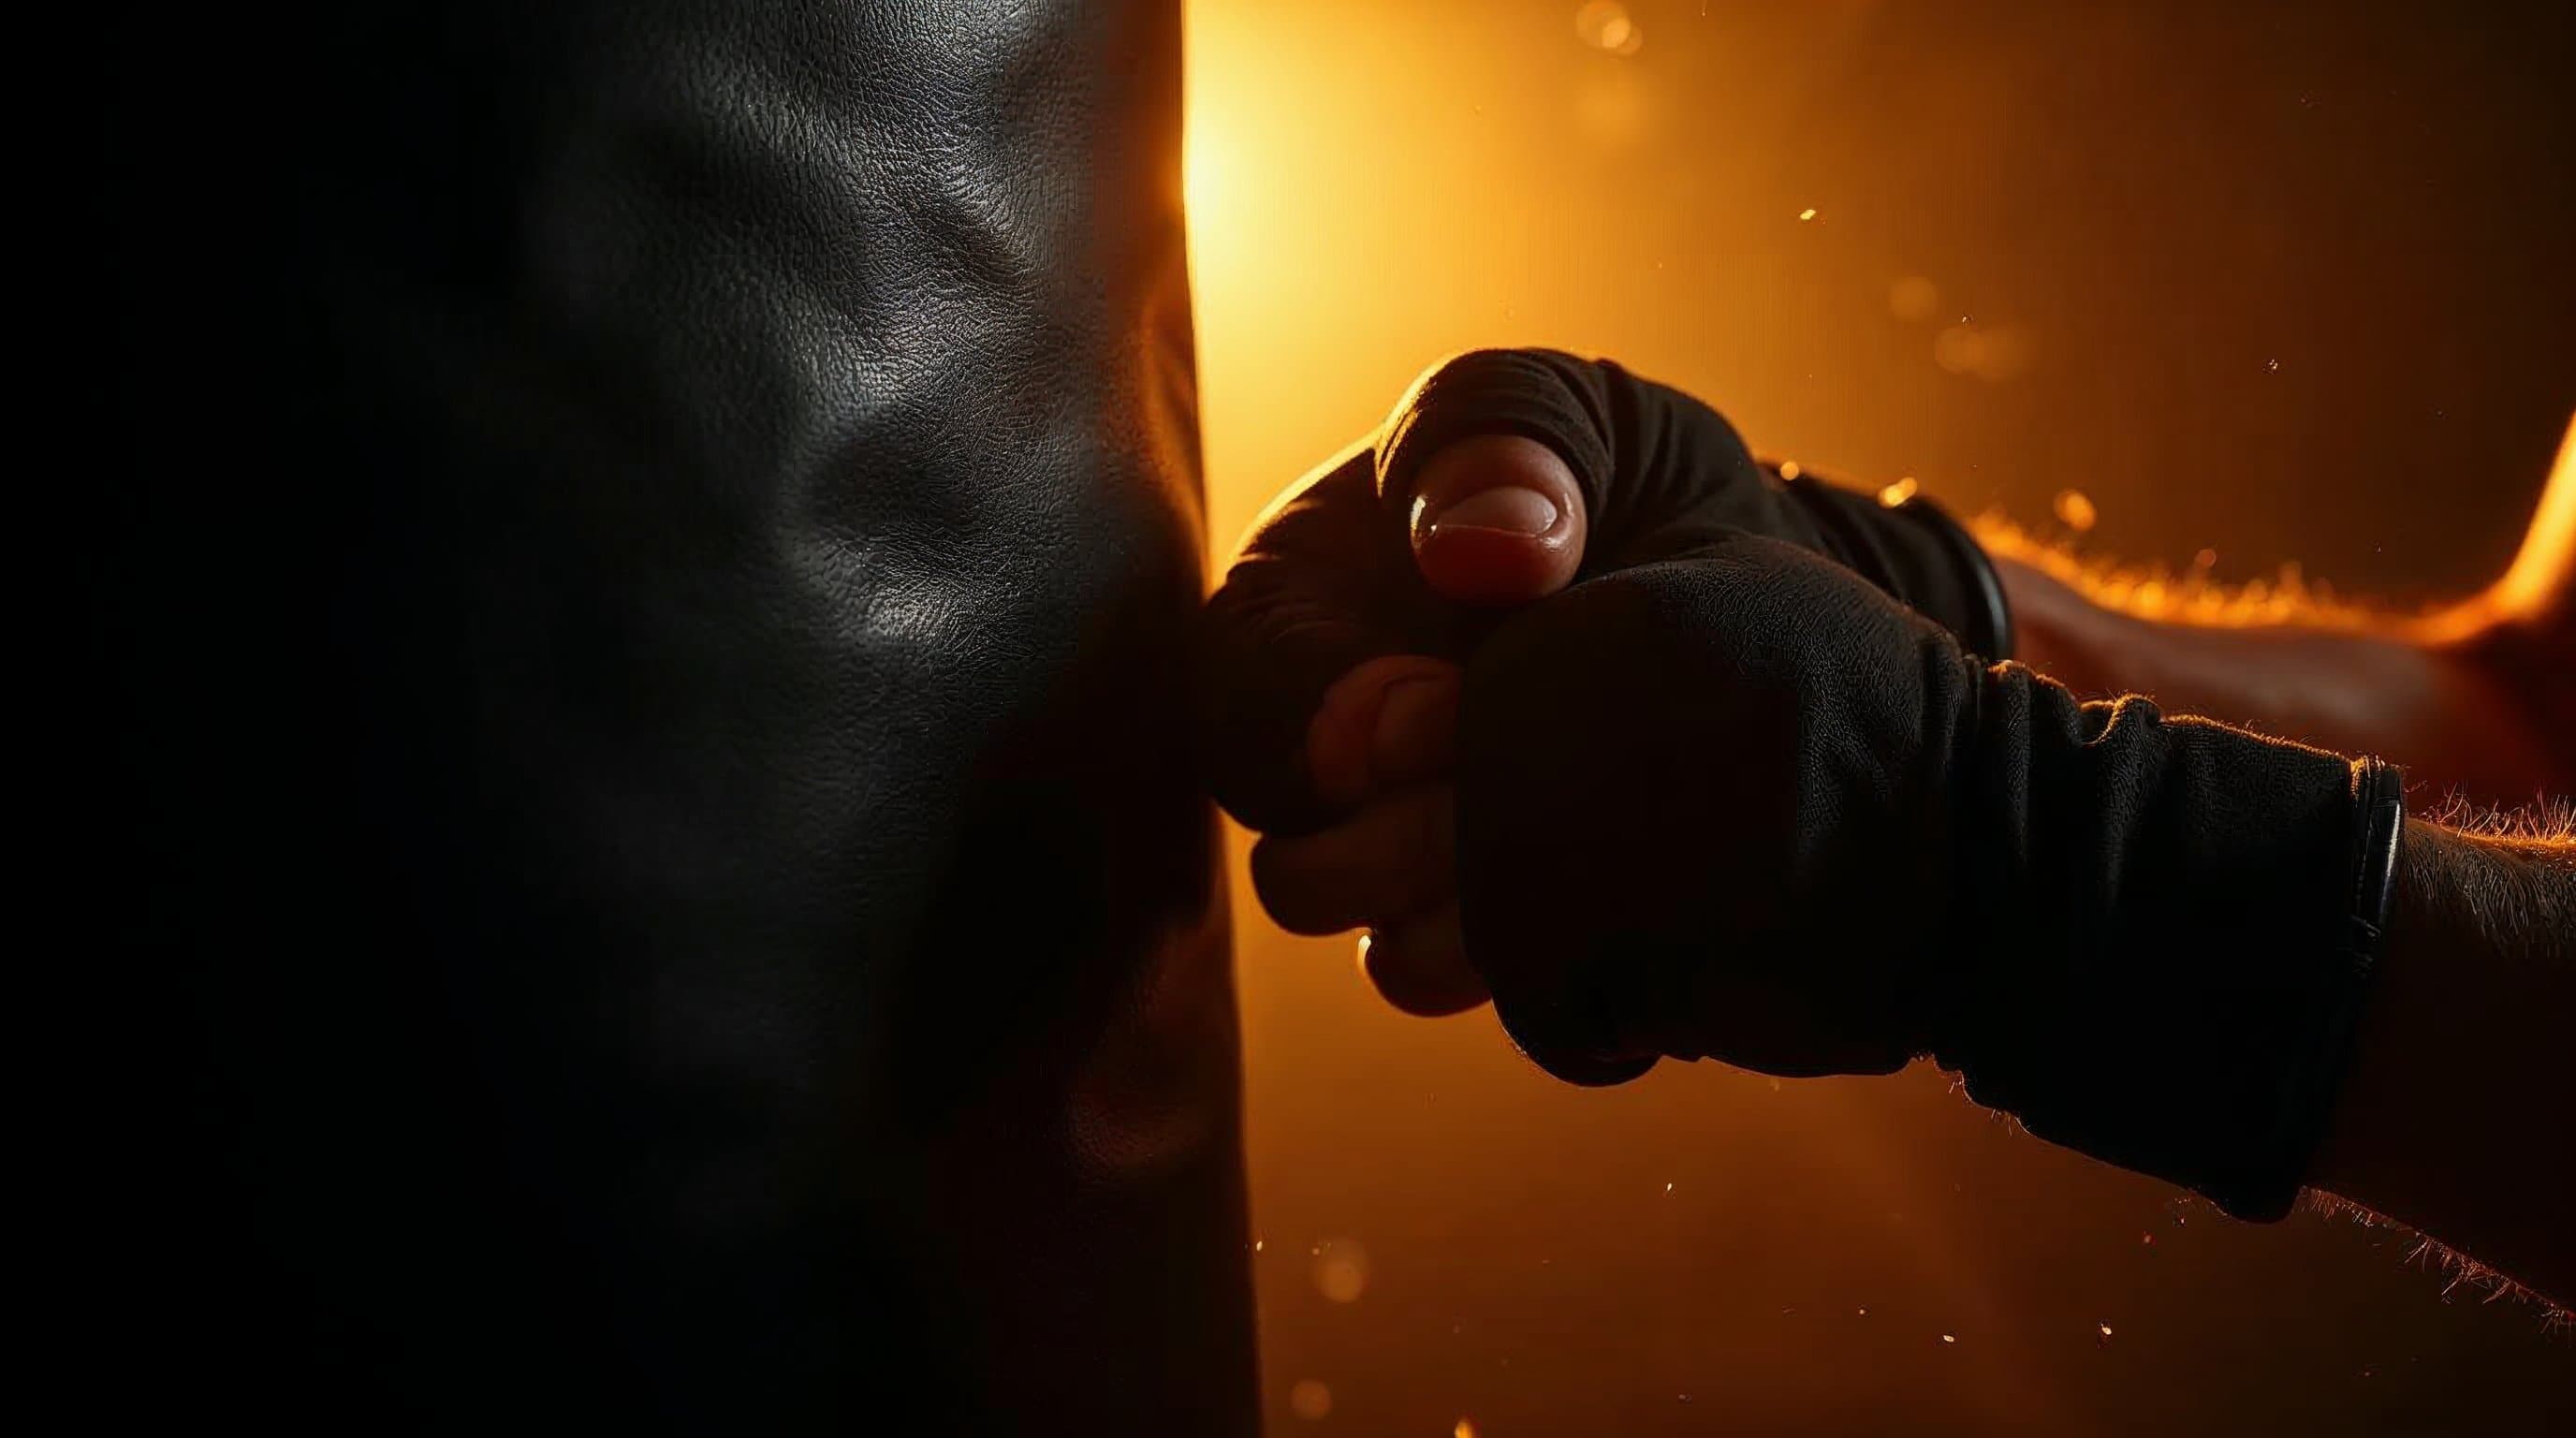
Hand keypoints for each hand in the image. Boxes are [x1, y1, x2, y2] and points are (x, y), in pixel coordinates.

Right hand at [1201, 349, 2008, 1024]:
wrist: (1760, 588)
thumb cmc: (1618, 482)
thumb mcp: (1564, 416)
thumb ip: (1502, 440)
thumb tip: (1476, 550)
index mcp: (1295, 623)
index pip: (1236, 716)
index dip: (1319, 736)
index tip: (1432, 715)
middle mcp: (1340, 772)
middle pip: (1300, 871)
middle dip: (1404, 846)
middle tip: (1521, 787)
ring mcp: (1428, 867)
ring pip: (1400, 953)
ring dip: (1489, 914)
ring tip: (1589, 840)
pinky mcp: (1524, 934)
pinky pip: (1522, 988)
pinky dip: (1572, 953)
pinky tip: (1640, 885)